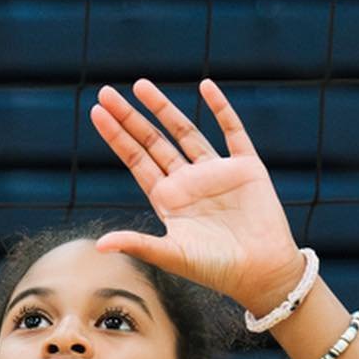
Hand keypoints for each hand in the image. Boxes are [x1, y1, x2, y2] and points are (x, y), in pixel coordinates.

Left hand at [91, 78, 303, 313]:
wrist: (262, 273)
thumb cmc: (216, 269)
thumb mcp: (173, 255)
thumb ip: (139, 244)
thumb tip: (99, 245)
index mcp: (168, 200)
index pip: (136, 160)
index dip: (117, 137)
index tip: (96, 113)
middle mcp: (188, 181)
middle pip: (153, 141)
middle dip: (130, 117)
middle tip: (105, 92)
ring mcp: (216, 172)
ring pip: (186, 131)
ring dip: (164, 109)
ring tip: (141, 86)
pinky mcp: (246, 167)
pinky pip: (232, 131)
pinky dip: (221, 109)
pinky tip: (207, 87)